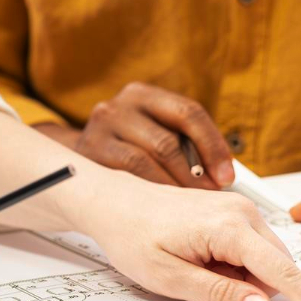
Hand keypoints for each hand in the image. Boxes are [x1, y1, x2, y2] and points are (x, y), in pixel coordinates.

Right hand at [42, 83, 233, 188]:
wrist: (73, 163)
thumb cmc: (126, 149)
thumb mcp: (154, 134)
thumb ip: (186, 145)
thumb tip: (224, 175)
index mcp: (143, 95)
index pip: (188, 113)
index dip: (213, 146)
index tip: (226, 176)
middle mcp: (119, 106)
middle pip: (168, 141)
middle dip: (195, 175)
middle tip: (210, 197)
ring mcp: (100, 129)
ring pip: (146, 161)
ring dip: (173, 187)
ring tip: (189, 205)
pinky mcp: (88, 154)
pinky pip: (126, 176)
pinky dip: (150, 192)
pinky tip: (161, 206)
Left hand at [93, 179, 300, 300]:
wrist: (113, 202)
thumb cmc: (133, 236)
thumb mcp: (169, 277)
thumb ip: (220, 294)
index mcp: (229, 227)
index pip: (284, 272)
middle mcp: (242, 212)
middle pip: (276, 268)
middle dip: (252, 288)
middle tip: (202, 283)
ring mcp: (239, 209)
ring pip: (265, 260)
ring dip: (241, 276)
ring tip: (196, 268)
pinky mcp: (233, 211)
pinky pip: (251, 249)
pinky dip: (234, 264)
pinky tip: (201, 258)